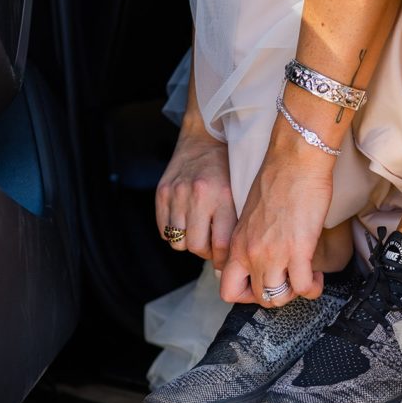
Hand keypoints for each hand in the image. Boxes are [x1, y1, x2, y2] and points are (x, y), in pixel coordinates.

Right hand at [155, 115, 236, 268]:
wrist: (205, 137)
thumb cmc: (228, 169)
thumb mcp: (240, 194)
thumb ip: (236, 226)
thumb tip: (228, 265)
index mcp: (222, 197)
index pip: (220, 245)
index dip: (222, 260)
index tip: (225, 262)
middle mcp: (197, 195)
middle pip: (196, 247)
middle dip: (205, 253)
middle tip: (211, 246)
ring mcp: (176, 194)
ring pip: (178, 242)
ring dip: (189, 243)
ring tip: (198, 232)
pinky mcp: (161, 193)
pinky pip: (164, 230)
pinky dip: (174, 233)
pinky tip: (186, 222)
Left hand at [220, 126, 334, 306]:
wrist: (294, 162)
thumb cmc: (277, 181)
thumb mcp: (251, 217)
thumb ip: (251, 240)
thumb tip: (263, 258)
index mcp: (237, 244)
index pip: (228, 290)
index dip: (247, 295)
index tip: (263, 285)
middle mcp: (251, 254)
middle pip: (259, 298)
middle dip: (277, 295)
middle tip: (289, 281)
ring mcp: (273, 254)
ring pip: (278, 298)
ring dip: (294, 294)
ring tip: (304, 278)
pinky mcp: (298, 251)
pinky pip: (304, 288)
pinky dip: (313, 287)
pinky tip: (316, 275)